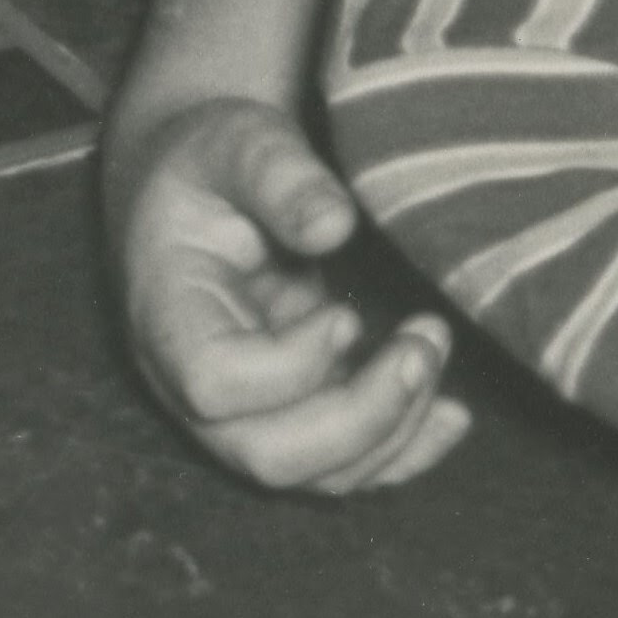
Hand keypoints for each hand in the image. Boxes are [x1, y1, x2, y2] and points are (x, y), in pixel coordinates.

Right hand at [109, 94, 468, 496]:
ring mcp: (241, 412)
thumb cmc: (212, 162)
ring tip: (434, 345)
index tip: (345, 313)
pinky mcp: (289, 415)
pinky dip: (404, 451)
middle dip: (364, 417)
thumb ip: (278, 176)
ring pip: (317, 475)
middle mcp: (191, 385)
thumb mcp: (236, 142)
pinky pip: (345, 467)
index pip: (214, 384)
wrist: (201, 187)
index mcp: (165, 315)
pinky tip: (452, 413)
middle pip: (270, 456)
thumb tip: (335, 225)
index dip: (290, 367)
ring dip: (395, 427)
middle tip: (422, 345)